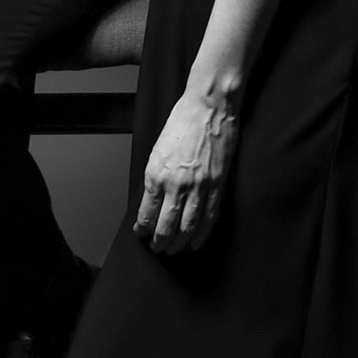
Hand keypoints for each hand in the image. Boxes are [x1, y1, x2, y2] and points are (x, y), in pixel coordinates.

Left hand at [133, 90, 239, 253]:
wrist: (209, 107)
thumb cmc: (183, 121)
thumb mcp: (158, 149)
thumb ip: (155, 176)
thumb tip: (152, 198)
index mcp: (156, 174)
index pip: (146, 213)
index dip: (143, 229)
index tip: (141, 234)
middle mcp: (175, 185)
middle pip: (165, 226)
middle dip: (159, 242)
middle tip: (157, 249)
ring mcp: (198, 187)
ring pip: (187, 227)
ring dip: (179, 243)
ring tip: (174, 250)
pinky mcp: (216, 185)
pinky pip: (208, 217)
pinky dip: (201, 234)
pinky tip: (195, 242)